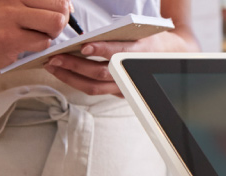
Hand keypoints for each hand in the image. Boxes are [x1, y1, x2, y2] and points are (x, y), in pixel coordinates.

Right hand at [0, 0, 70, 75]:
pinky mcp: (8, 37)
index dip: (62, 10)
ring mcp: (8, 15)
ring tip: (31, 37)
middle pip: (61, 8)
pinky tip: (21, 46)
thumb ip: (47, 4)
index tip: (47, 17)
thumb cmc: (4, 28)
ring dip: (49, 36)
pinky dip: (38, 48)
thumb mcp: (22, 7)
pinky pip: (43, 42)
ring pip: (55, 24)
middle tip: (40, 30)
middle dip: (58, 24)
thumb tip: (70, 9)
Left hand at [45, 32, 198, 96]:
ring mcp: (125, 86)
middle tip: (56, 58)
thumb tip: (87, 39)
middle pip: (100, 73)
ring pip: (94, 87)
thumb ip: (118, 36)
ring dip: (70, 77)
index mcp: (140, 53)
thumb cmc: (151, 42)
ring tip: (54, 67)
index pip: (119, 54)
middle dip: (74, 66)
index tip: (85, 45)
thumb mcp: (141, 33)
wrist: (171, 58)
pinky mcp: (119, 92)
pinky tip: (65, 74)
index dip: (102, 50)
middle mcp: (131, 73)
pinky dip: (77, 82)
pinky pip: (95, 90)